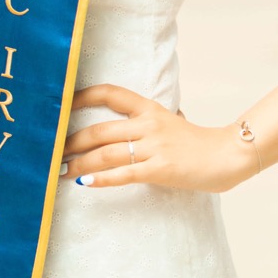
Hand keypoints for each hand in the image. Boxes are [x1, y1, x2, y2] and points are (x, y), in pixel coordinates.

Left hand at [60, 83, 255, 193]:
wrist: (226, 156)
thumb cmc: (198, 142)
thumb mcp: (174, 121)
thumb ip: (153, 119)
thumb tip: (136, 120)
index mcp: (149, 109)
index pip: (110, 94)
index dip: (81, 97)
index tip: (60, 106)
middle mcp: (148, 124)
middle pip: (99, 131)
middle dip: (71, 143)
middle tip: (51, 152)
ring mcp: (154, 147)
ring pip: (106, 154)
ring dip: (79, 165)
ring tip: (60, 171)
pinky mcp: (159, 169)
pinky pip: (123, 174)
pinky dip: (101, 180)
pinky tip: (84, 184)